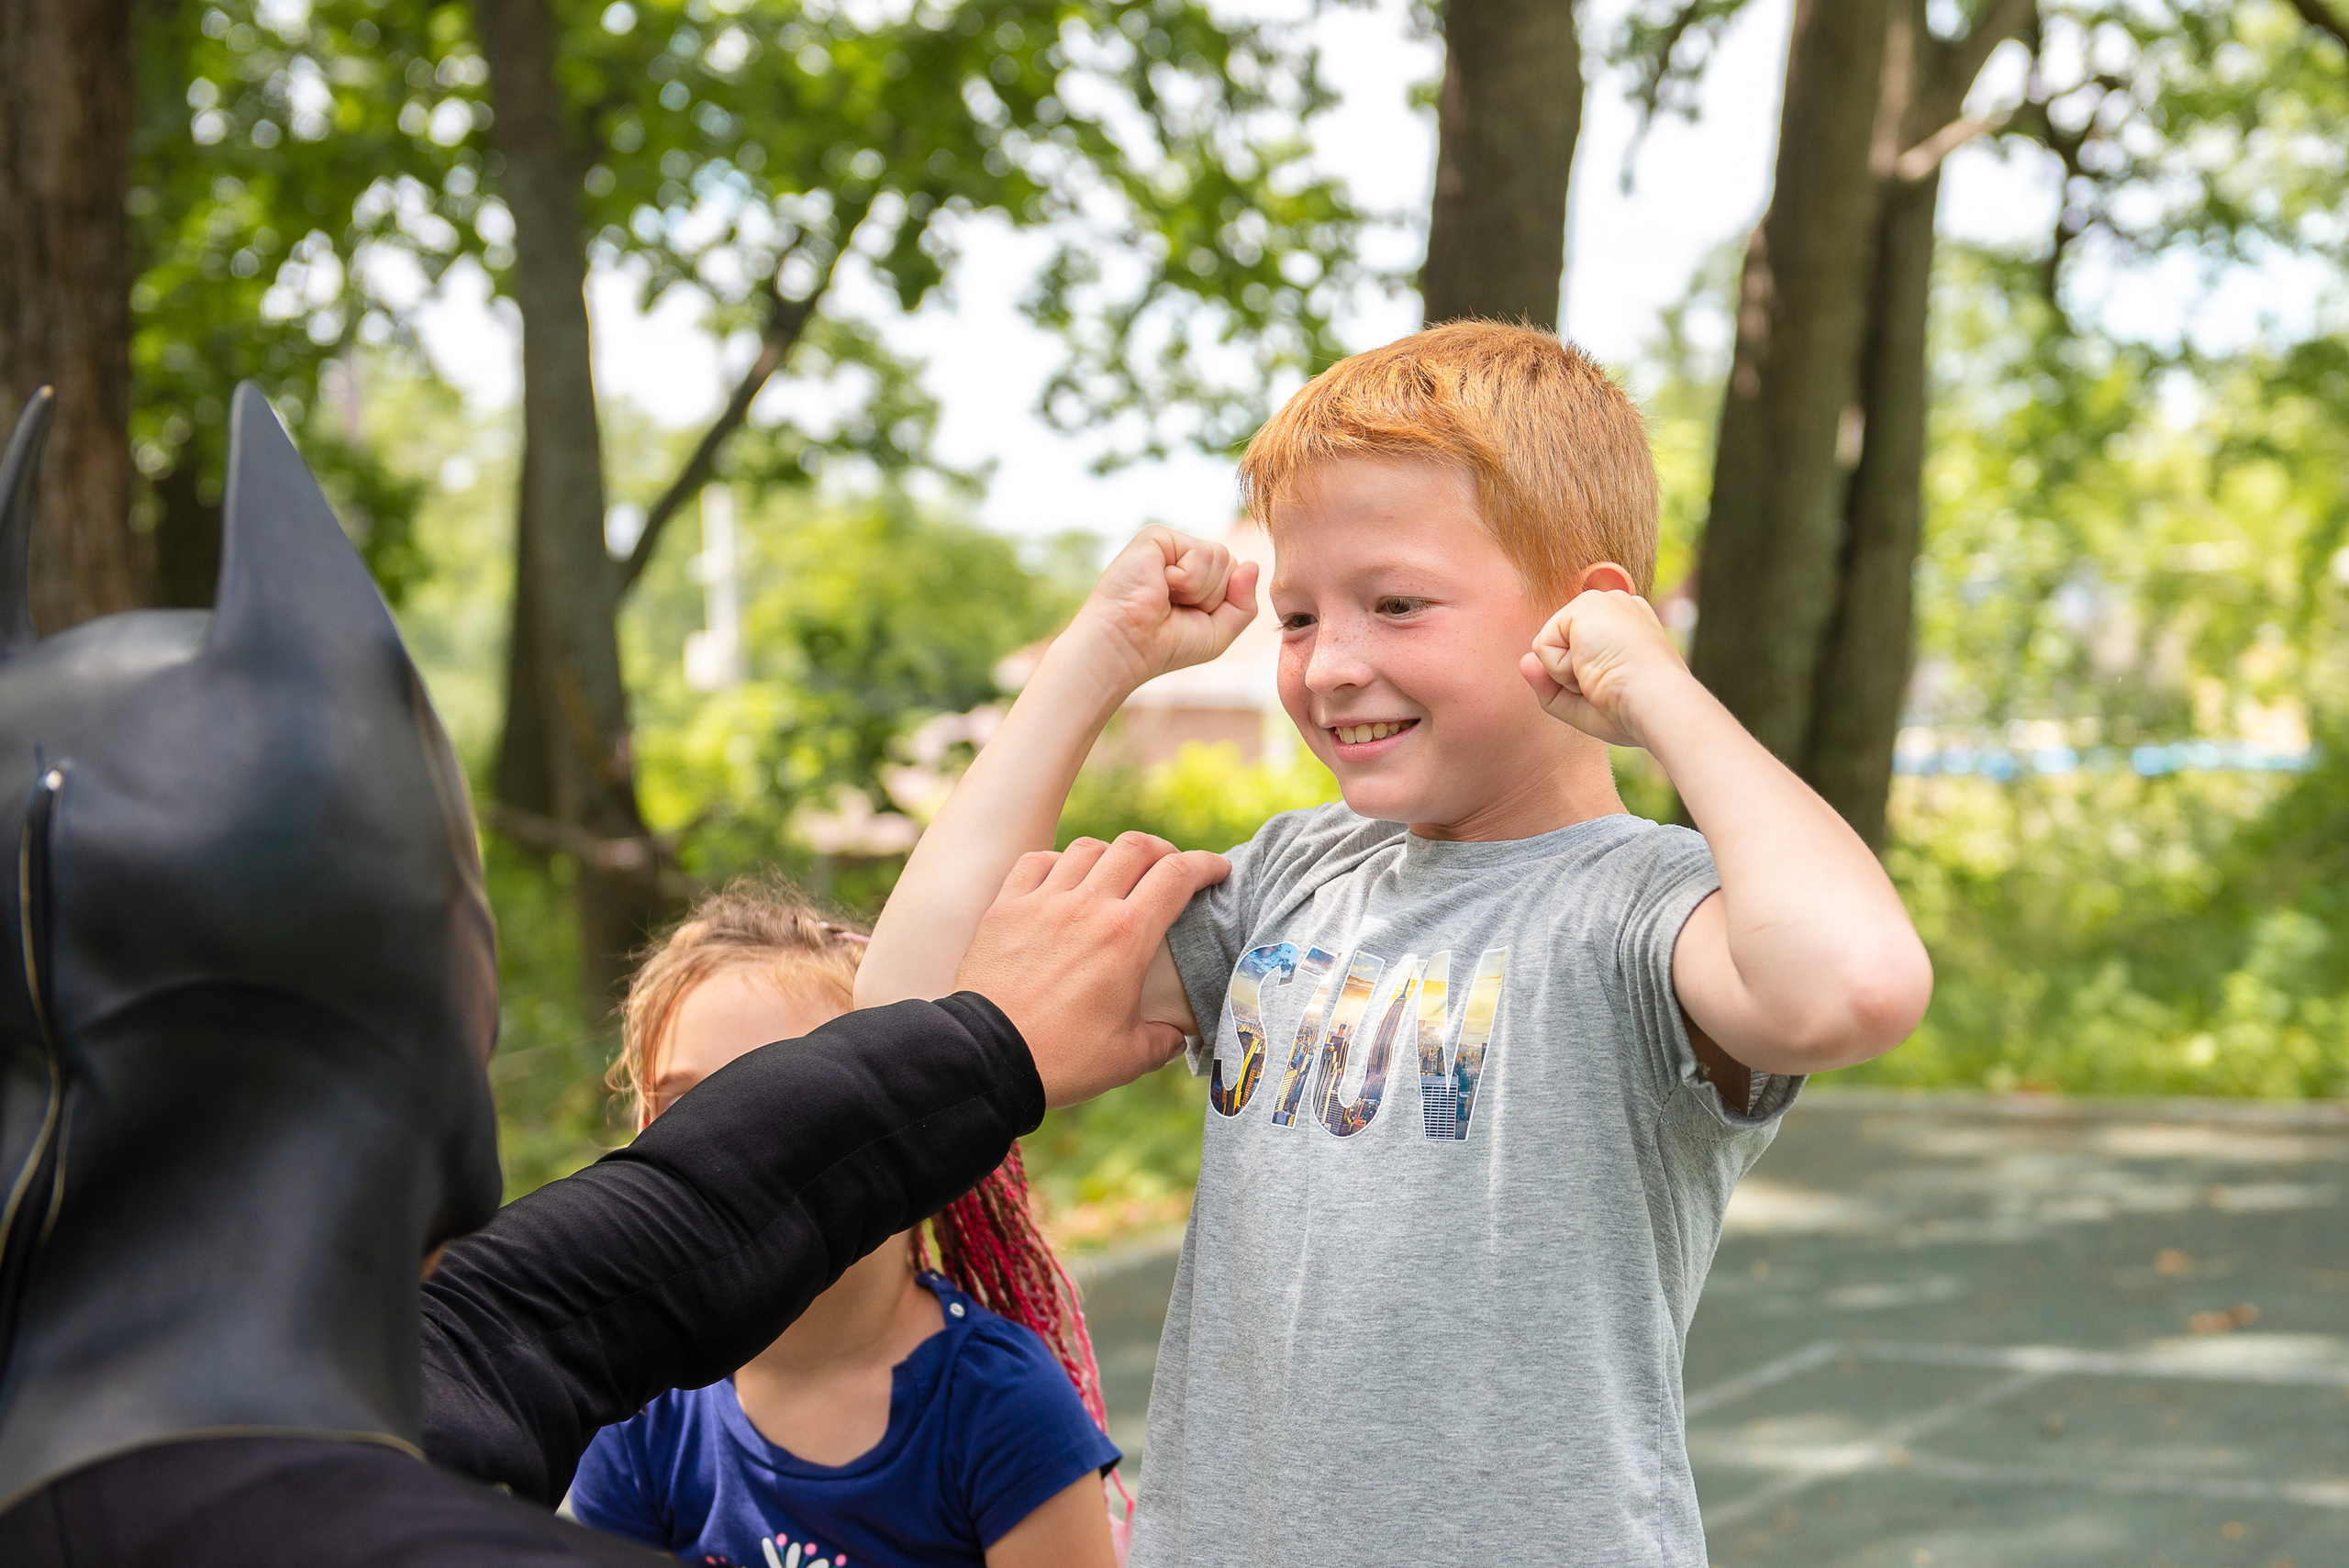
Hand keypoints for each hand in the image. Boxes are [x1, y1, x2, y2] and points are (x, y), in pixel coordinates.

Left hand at [955, 833, 1229, 1107]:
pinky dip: (1056, 861)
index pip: (1177, 875)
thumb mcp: (1129, 1057)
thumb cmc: (1062, 1059)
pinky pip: (1035, 862)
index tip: (1218, 869)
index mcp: (1127, 935)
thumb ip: (1163, 1040)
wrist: (988, 1058)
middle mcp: (1087, 906)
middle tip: (1170, 867)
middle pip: (1135, 847)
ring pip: (1086, 848)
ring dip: (1111, 853)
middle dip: (1162, 850)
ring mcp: (1042, 902)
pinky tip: (1062, 877)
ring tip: (1117, 871)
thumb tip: (1177, 1036)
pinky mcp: (1005, 908)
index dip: (1205, 864)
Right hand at [1060, 527, 1258, 694]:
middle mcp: (1180, 555)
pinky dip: (1188, 579)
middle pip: (1230, 562)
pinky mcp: (1156, 536)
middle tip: (1174, 608)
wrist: (1125, 647)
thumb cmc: (1164, 645)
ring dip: (1199, 589)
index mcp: (1192, 573)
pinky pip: (1201, 553)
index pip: (1234, 573)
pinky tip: (1159, 585)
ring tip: (1165, 597)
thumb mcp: (1218, 632)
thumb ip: (1244, 603)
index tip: (1187, 617)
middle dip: (1212, 595)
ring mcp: (1168, 544)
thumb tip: (1253, 564)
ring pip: (1220, 556)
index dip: (1221, 602)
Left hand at [1518, 581, 1686, 749]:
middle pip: (1562, 649)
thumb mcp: (1583, 704)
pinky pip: (1542, 646)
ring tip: (1602, 675)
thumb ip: (1550, 685)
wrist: (1655, 702)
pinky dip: (1560, 668)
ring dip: (1566, 674)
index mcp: (1628, 628)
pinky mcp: (1584, 606)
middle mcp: (1617, 608)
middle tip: (1610, 683)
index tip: (1621, 686)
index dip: (1586, 678)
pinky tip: (1592, 667)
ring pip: (1549, 647)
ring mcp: (1602, 603)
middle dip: (1573, 678)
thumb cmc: (1631, 711)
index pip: (1580, 647)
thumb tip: (1523, 662)